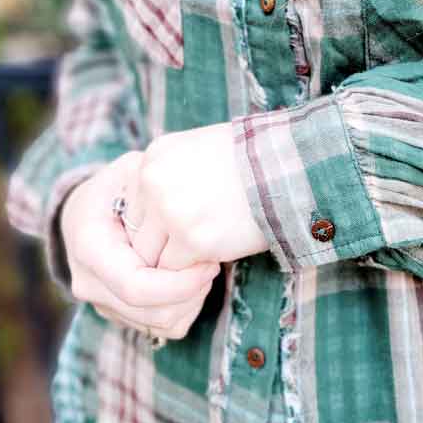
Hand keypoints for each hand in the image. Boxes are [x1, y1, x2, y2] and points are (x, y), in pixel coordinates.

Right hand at [60, 151, 220, 339]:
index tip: (209, 262)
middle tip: (213, 264)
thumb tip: (177, 202)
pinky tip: (192, 280)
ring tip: (204, 269)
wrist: (86, 212)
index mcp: (91, 248)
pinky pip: (162, 328)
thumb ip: (151, 186)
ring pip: (161, 325)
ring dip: (192, 301)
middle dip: (192, 293)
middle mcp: (89, 283)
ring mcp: (102, 303)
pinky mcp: (119, 313)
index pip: (137, 286)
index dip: (180, 282)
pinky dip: (185, 309)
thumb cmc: (116, 186)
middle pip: (153, 313)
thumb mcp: (131, 171)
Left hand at [123, 122, 268, 270]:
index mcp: (154, 157)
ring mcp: (171, 212)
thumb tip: (153, 213)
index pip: (133, 205)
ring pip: (151, 255)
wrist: (289, 167)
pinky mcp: (193, 240)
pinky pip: (175, 270)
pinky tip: (216, 257)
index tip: (182, 224)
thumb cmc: (253, 160)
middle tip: (190, 245)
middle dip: (161, 244)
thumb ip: (171, 177)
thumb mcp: (200, 152)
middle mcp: (154, 181)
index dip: (155, 222)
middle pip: (137, 232)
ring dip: (176, 260)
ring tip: (205, 250)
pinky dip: (193, 270)